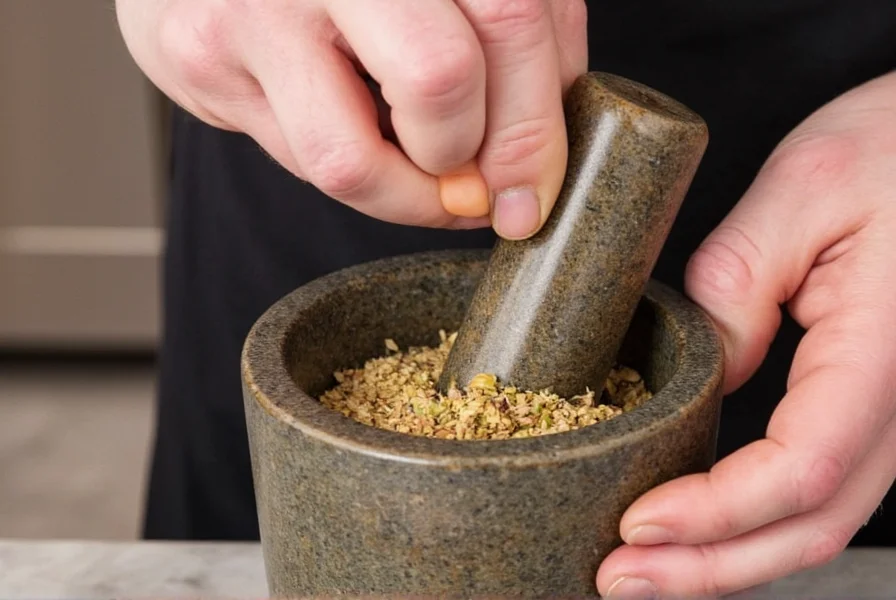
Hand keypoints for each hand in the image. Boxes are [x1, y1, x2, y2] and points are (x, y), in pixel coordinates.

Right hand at [115, 0, 587, 238]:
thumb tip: (531, 174)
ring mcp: (257, 5)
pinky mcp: (204, 58)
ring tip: (413, 167)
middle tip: (471, 182)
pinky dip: (352, 171)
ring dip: (406, 195)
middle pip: (440, 80)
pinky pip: (303, 163)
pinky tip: (356, 134)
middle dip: (470, 161)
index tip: (529, 193)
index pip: (511, 22)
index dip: (535, 131)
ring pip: (353, 160)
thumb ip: (514, 44)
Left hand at [597, 71, 895, 597]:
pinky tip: (700, 522)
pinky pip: (821, 485)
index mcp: (886, 356)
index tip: (635, 523)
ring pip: (818, 519)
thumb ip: (740, 286)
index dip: (713, 514)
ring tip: (644, 567)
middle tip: (617, 578)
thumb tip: (701, 378)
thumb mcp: (802, 191)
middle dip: (708, 565)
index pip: (799, 471)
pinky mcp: (878, 403)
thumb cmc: (893, 146)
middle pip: (808, 525)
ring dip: (727, 556)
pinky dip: (754, 520)